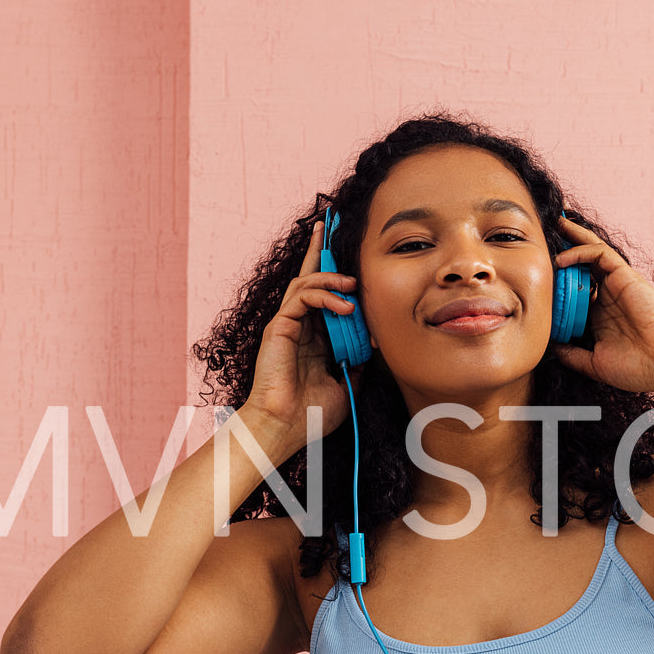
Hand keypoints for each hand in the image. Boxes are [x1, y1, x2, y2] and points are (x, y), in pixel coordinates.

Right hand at [243, 219, 357, 453]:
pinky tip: (345, 306)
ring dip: (331, 277)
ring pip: (305, 282)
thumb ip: (358, 362)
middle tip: (331, 224)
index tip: (356, 264)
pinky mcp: (278, 327)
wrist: (285, 429)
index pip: (325, 297)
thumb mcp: (347, 385)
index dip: (337, 277)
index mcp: (313, 338)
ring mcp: (286, 325)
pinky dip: (323, 295)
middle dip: (321, 250)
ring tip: (353, 285)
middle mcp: (299, 327)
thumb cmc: (311, 414)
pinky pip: (301, 297)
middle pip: (309, 277)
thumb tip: (375, 344)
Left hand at [551, 217, 653, 393]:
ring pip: (591, 251)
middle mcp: (606, 296)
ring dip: (572, 238)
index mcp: (599, 316)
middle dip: (564, 248)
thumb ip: (572, 354)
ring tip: (554, 225)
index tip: (535, 278)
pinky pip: (600, 253)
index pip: (573, 290)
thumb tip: (550, 347)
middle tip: (545, 235)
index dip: (557, 281)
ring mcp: (615, 285)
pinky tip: (563, 258)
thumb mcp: (594, 364)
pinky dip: (580, 250)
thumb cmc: (637, 367)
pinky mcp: (624, 276)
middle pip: (582, 265)